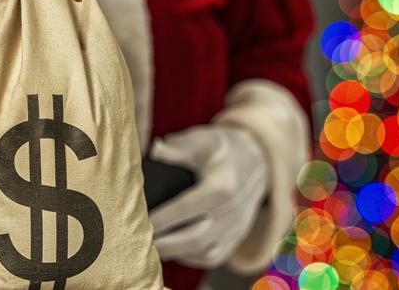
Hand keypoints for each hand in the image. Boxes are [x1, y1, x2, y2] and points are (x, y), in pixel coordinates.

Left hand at [148, 125, 267, 267]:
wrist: (258, 160)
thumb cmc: (222, 148)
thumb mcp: (201, 140)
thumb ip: (177, 148)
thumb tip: (154, 151)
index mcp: (222, 186)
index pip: (186, 208)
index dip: (161, 218)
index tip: (140, 221)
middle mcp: (232, 211)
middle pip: (195, 238)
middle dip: (165, 244)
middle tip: (139, 242)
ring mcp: (237, 227)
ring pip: (204, 252)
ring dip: (177, 254)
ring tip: (151, 249)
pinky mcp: (237, 236)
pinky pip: (214, 256)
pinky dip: (191, 258)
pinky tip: (173, 251)